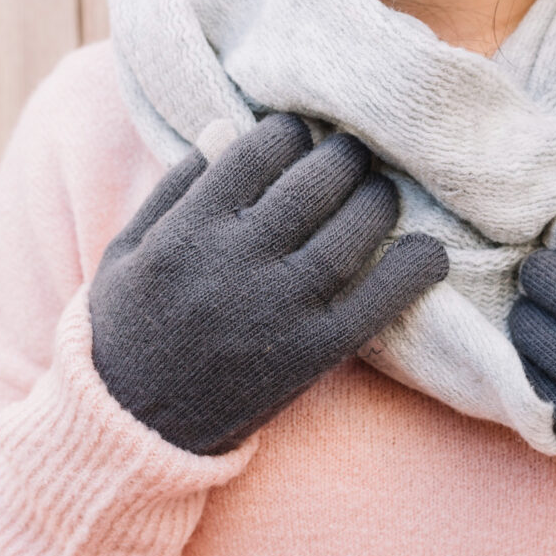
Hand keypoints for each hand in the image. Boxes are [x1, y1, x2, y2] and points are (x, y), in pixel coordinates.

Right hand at [89, 113, 448, 454]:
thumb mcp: (127, 250)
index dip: (290, 133)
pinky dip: (411, 274)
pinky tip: (430, 253)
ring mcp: (277, 308)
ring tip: (379, 193)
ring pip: (349, 234)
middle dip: (343, 157)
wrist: (131, 427)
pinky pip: (375, 304)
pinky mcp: (310, 354)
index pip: (257, 152)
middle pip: (313, 185)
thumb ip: (173, 189)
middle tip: (353, 157)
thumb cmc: (126, 329)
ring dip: (378, 201)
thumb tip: (223, 128)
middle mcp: (235, 261)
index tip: (301, 137)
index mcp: (188, 229)